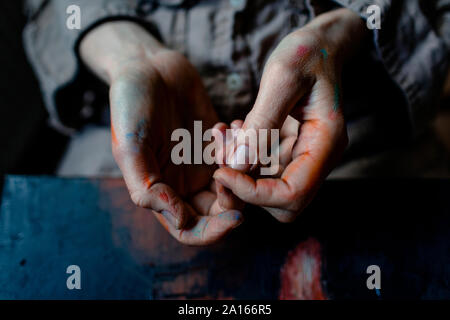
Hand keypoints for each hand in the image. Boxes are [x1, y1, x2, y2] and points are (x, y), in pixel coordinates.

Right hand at [80, 22, 242, 244]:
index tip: (235, 216)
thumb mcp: (130, 145)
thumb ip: (147, 187)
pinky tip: (229, 124)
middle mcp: (183, 183)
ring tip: (227, 137)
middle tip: (240, 174)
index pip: (189, 229)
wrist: (147, 66)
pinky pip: (239, 158)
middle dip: (233, 201)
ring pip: (232, 186)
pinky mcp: (217, 143)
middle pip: (216, 213)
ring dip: (238, 170)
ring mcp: (202, 163)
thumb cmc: (131, 103)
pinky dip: (241, 147)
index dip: (213, 231)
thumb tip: (179, 222)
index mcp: (160, 191)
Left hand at [213, 9, 366, 221]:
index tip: (221, 172)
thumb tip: (237, 165)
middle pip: (284, 203)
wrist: (319, 44)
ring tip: (227, 135)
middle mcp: (320, 156)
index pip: (292, 193)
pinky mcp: (292, 149)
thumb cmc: (307, 53)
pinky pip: (265, 167)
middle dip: (246, 187)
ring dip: (241, 169)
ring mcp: (307, 155)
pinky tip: (235, 130)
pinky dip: (244, 155)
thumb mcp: (282, 78)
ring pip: (270, 187)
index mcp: (326, 142)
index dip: (254, 193)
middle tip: (222, 155)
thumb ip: (261, 123)